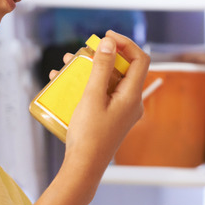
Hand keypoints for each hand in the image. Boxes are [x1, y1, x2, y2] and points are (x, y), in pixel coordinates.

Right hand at [63, 30, 149, 173]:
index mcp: (132, 96)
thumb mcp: (92, 97)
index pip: (140, 59)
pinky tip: (65, 82)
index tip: (106, 36)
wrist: (83, 168)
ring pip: (110, 81)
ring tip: (69, 63)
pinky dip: (88, 84)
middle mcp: (132, 102)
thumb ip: (101, 68)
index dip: (126, 43)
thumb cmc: (89, 134)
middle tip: (84, 50)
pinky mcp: (111, 117)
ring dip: (92, 69)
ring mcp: (122, 110)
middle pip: (123, 69)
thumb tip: (109, 42)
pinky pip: (103, 94)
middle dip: (103, 56)